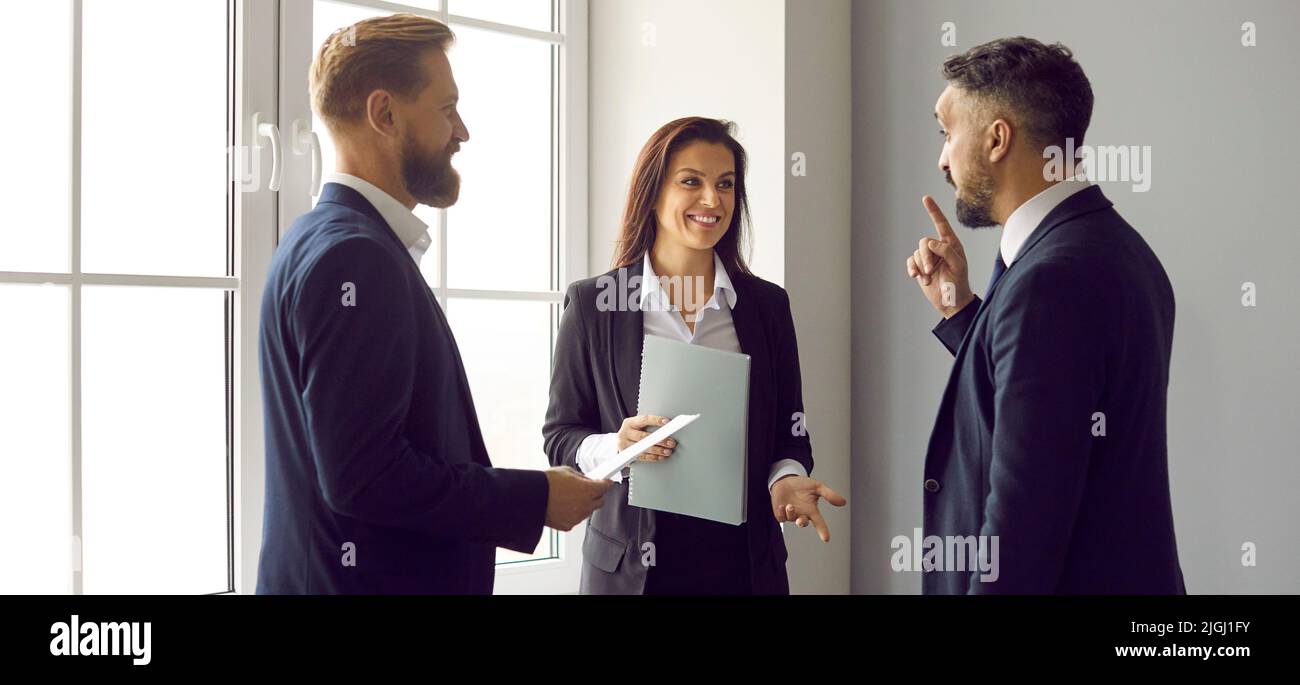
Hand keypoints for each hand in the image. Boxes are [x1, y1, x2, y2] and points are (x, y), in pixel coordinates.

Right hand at [543, 466, 611, 530]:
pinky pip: (576, 519)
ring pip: (588, 511)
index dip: (605, 483)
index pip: (605, 487)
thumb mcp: (567, 471)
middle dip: (596, 495)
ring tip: (569, 498)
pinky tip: (562, 506)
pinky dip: (572, 513)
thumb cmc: (547, 483)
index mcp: (588, 490)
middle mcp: (586, 505)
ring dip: (584, 505)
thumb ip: (581, 477)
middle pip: (600, 501)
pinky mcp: (568, 525)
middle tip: (588, 490)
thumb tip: (587, 480)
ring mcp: (578, 517)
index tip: (605, 482)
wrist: (531, 498)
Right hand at [617, 415, 676, 461]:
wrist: (619, 443)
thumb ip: (649, 426)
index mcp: (630, 423)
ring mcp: (624, 445)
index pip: (644, 420)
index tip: (667, 422)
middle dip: (659, 440)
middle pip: (644, 436)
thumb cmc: (633, 433)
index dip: (656, 420)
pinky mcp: (626, 456)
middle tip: (671, 442)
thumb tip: (668, 428)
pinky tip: (661, 457)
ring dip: (657, 450)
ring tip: (668, 451)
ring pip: (642, 448)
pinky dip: (653, 457)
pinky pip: (641, 457)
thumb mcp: (637, 426)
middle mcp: (625, 433)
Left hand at [770, 475, 846, 542]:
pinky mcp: (780, 513)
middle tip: (800, 521)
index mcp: (812, 510)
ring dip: (791, 514)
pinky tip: (781, 506)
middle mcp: (801, 514)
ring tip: (790, 505)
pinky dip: (781, 513)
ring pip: (791, 519)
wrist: (785, 479)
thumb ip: (829, 494)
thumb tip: (843, 502)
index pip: (819, 523)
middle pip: (803, 523)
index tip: (826, 539)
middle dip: (802, 523)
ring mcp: (790, 515)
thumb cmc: (801, 484)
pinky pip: (781, 518)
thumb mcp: (817, 487)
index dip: (823, 531)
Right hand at [906, 195, 973, 317]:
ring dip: (922, 267)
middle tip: (931, 271)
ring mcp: (929, 257)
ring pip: (917, 253)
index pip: (941, 224)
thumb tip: (930, 242)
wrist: (951, 302)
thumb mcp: (957, 266)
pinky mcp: (920, 267)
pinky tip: (917, 277)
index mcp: (951, 244)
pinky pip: (911, 261)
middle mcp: (939, 248)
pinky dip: (913, 269)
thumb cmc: (958, 283)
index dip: (933, 211)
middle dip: (926, 257)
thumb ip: (946, 251)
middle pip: (924, 242)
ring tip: (929, 279)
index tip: (925, 198)